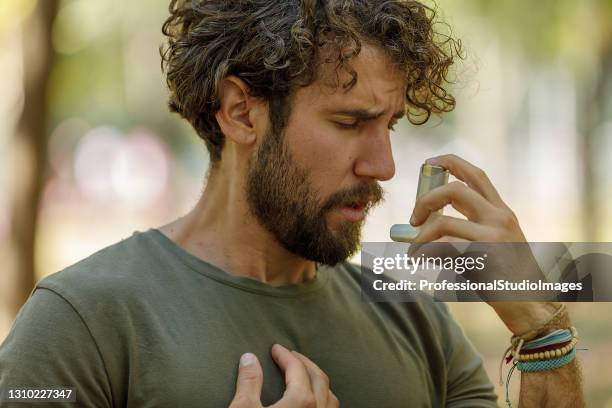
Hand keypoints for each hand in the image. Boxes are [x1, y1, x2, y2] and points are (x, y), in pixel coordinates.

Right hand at [229, 344, 339, 407]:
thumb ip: (248, 382)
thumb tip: (249, 358)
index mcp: (302, 401)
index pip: (297, 369)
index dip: (285, 356)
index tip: (275, 349)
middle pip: (319, 378)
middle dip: (305, 363)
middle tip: (291, 356)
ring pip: (330, 398)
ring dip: (318, 382)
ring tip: (305, 376)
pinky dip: (323, 399)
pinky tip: (311, 401)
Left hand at [409, 154, 557, 334]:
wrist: (530, 304)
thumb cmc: (505, 277)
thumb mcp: (495, 243)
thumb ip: (467, 229)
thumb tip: (423, 227)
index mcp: (501, 211)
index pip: (476, 175)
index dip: (451, 162)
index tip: (430, 162)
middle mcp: (499, 217)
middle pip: (454, 190)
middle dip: (426, 200)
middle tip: (413, 219)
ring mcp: (493, 236)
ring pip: (443, 223)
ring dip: (420, 238)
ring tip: (413, 251)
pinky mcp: (483, 256)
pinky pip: (442, 249)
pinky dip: (425, 254)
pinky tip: (421, 261)